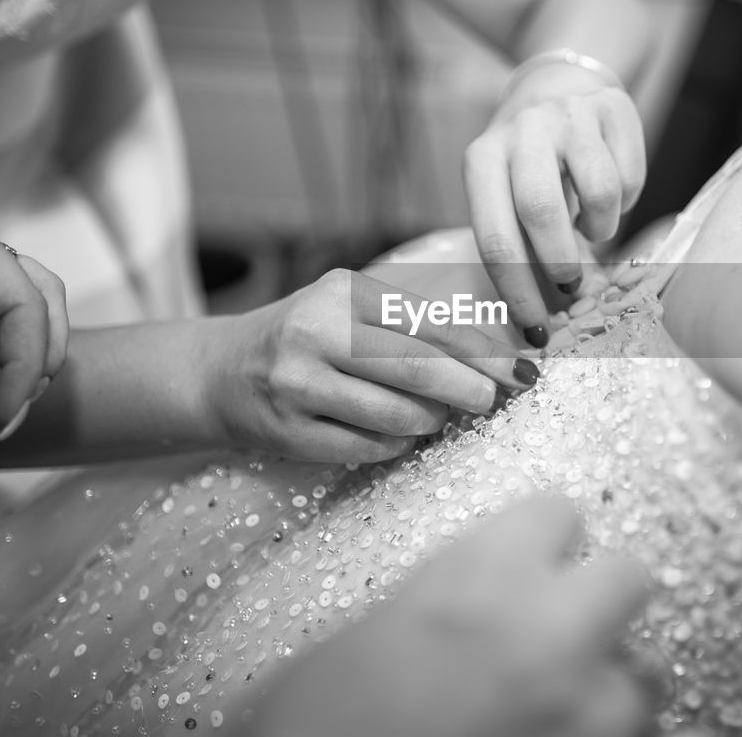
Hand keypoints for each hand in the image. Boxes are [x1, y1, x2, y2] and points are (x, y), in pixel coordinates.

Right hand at [208, 268, 539, 462]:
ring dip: (431, 422)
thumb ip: (413, 326)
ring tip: (434, 416)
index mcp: (342, 293)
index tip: (521, 371)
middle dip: (468, 390)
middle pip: (417, 369)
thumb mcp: (351, 309)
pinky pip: (368, 448)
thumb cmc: (307, 338)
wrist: (221, 371)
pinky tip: (396, 433)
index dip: (484, 352)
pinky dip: (396, 444)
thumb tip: (495, 359)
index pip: (429, 324)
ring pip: (396, 416)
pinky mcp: (288, 432)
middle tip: (490, 401)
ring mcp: (297, 385)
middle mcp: (315, 333)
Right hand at [254, 496, 656, 736]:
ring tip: (571, 700)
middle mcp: (554, 628)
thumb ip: (441, 598)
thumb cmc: (320, 712)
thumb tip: (468, 602)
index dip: (540, 536)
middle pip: (629, 577)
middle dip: (600, 596)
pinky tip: (581, 733)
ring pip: (645, 675)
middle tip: (563, 624)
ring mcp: (586, 708)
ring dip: (612, 682)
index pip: (558, 512)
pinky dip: (616, 734)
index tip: (528, 553)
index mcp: (485, 574)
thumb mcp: (370, 630)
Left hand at [466, 82, 645, 344]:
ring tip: (589, 226)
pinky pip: (629, 176)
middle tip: (571, 285)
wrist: (559, 87)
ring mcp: (569, 115)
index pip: (495, 238)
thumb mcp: (506, 196)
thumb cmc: (529, 166)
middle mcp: (521, 131)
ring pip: (599, 193)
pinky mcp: (612, 108)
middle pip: (540, 211)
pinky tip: (606, 192)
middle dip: (559, 262)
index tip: (536, 329)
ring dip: (600, 228)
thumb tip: (540, 322)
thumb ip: (519, 246)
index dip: (518, 291)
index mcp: (482, 160)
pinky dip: (624, 201)